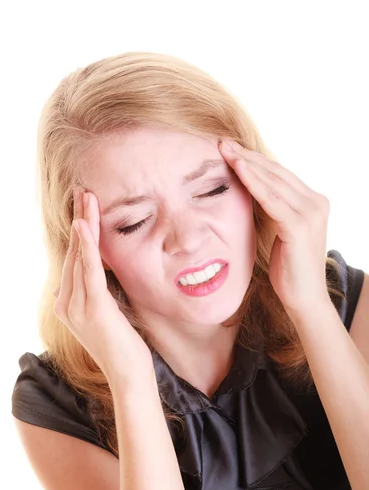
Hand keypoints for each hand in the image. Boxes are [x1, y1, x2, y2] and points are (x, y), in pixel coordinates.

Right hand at [53, 188, 154, 390]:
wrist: (129, 376)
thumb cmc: (124, 346)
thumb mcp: (109, 315)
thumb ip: (98, 295)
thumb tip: (96, 277)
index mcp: (69, 304)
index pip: (74, 260)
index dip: (80, 231)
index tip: (85, 206)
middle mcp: (67, 304)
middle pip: (73, 253)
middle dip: (79, 220)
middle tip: (83, 192)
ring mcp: (77, 307)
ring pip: (79, 256)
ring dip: (83, 224)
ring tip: (86, 197)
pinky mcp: (93, 309)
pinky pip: (88, 270)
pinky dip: (86, 246)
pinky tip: (84, 225)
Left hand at [219, 139, 330, 318]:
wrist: (303, 299)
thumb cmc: (288, 269)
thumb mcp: (280, 232)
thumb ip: (274, 211)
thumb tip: (252, 193)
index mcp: (313, 201)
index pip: (279, 174)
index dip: (254, 160)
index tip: (230, 149)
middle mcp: (316, 202)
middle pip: (276, 172)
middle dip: (247, 155)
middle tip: (221, 141)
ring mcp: (311, 213)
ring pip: (273, 181)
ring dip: (246, 163)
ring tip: (224, 149)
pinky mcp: (300, 226)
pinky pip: (272, 199)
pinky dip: (254, 183)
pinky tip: (238, 169)